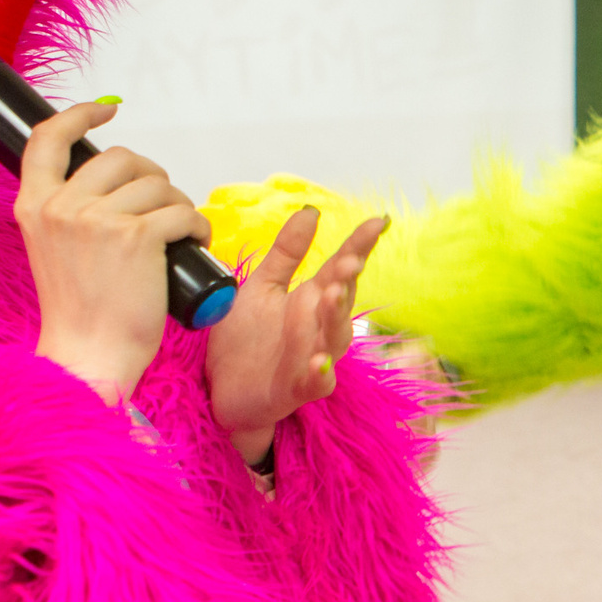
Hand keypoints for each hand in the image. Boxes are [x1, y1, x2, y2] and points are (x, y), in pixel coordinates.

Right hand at [16, 100, 205, 403]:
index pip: (47, 139)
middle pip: (121, 159)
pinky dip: (198, 225)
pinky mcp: (136, 237)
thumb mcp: (54, 252)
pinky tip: (197, 241)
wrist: (88, 355)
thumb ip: (68, 217)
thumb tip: (107, 189)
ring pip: (158, 185)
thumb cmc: (80, 313)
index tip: (105, 110)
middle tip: (164, 207)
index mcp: (34, 207)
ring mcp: (97, 219)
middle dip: (152, 177)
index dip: (78, 116)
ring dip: (179, 204)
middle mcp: (61, 206)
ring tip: (183, 232)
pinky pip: (181, 213)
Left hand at [206, 206, 390, 464]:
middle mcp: (318, 328)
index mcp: (311, 301)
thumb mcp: (261, 287)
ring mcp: (311, 359)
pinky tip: (318, 361)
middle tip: (348, 260)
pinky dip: (319, 374)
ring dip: (336, 318)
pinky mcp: (296, 389)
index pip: (341, 269)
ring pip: (334, 339)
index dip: (360, 245)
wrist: (222, 390)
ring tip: (332, 295)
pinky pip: (316, 383)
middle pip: (343, 302)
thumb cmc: (246, 340)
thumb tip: (311, 211)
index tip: (378, 221)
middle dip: (347, 281)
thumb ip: (287, 252)